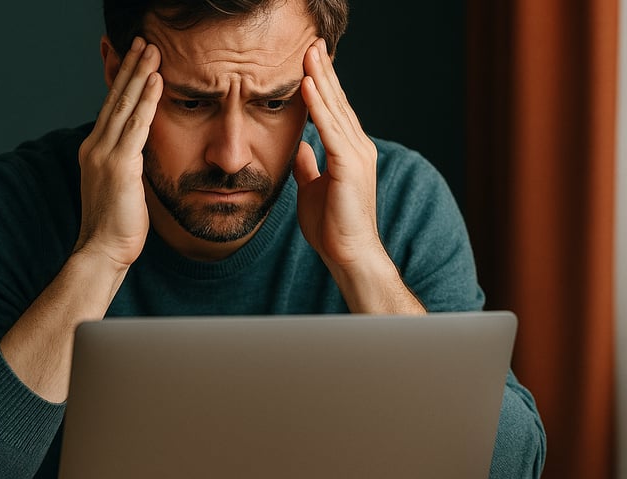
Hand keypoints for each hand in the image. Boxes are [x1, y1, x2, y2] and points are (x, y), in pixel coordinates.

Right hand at [75, 37, 162, 268]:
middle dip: (130, 67)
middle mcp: (95, 146)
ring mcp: (104, 154)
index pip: (110, 108)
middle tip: (142, 41)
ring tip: (151, 49)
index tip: (133, 60)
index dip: (122, 81)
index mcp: (94, 151)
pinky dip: (147, 100)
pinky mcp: (119, 165)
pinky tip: (157, 80)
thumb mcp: (120, 188)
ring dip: (139, 74)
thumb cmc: (115, 226)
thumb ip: (127, 165)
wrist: (102, 250)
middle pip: (115, 98)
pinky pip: (136, 125)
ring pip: (124, 104)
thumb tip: (141, 154)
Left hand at [294, 38, 382, 267]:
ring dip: (319, 79)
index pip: (334, 111)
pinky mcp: (349, 164)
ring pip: (335, 108)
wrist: (348, 254)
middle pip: (337, 102)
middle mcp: (357, 148)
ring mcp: (356, 154)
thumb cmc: (332, 227)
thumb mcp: (313, 189)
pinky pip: (330, 128)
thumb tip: (301, 147)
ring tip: (308, 52)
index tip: (309, 61)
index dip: (321, 85)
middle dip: (322, 72)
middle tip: (312, 43)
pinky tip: (307, 84)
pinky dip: (318, 105)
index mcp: (348, 152)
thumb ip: (309, 166)